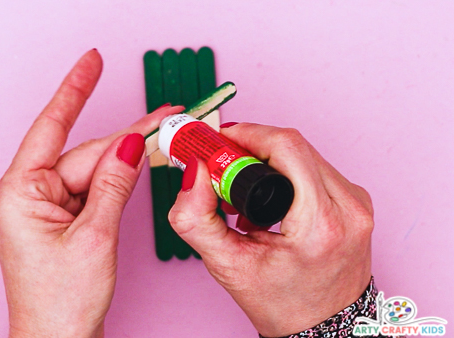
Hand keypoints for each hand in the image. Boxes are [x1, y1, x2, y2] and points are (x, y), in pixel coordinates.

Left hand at [0, 49, 180, 336]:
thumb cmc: (60, 303)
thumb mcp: (94, 236)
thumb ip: (112, 184)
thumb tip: (130, 145)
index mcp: (21, 193)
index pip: (54, 129)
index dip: (75, 90)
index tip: (90, 62)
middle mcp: (28, 194)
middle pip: (84, 152)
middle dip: (127, 137)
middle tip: (165, 118)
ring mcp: (46, 206)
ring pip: (93, 168)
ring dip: (127, 157)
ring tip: (163, 138)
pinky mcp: (62, 217)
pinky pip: (93, 186)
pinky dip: (119, 178)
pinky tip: (141, 164)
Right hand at [168, 123, 373, 336]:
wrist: (324, 328)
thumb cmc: (281, 303)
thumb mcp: (227, 265)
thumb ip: (196, 218)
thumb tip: (193, 172)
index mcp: (321, 224)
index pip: (287, 147)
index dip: (247, 134)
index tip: (218, 142)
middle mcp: (349, 207)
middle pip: (294, 146)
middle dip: (251, 147)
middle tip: (222, 165)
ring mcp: (357, 203)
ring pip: (305, 154)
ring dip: (269, 159)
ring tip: (242, 187)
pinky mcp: (356, 201)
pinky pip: (316, 168)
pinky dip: (287, 172)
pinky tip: (268, 197)